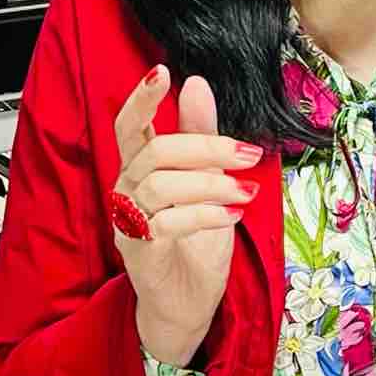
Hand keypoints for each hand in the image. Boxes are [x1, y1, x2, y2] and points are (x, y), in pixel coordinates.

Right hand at [112, 65, 262, 362]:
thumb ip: (200, 135)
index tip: (163, 72)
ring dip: (211, 183)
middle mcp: (127, 191)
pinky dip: (204, 214)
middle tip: (248, 154)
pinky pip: (167, 222)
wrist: (188, 304)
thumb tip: (197, 84)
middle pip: (154, 151)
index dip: (140, 98)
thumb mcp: (208, 180)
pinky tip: (231, 216)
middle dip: (206, 147)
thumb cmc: (196, 240)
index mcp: (139, 168)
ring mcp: (128, 223)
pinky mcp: (140, 252)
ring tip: (246, 192)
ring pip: (160, 185)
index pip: (128, 126)